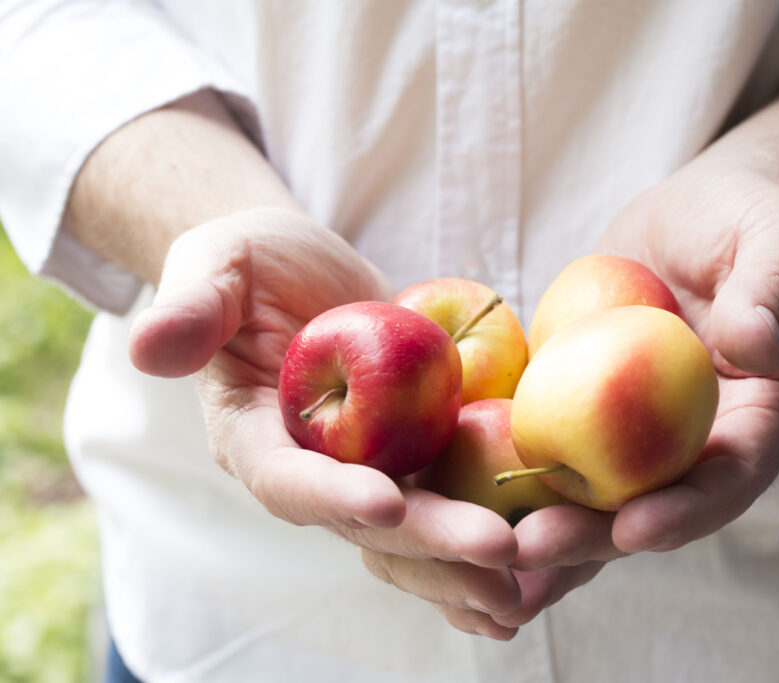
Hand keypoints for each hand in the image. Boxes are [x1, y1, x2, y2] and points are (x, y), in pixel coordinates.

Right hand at [128, 207, 521, 637]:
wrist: (305, 273)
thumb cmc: (253, 263)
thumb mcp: (217, 264)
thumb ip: (192, 304)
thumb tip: (149, 345)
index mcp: (254, 438)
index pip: (287, 480)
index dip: (332, 495)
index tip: (385, 501)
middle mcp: (314, 472)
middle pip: (370, 526)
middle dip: (432, 542)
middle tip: (499, 552)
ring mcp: (369, 472)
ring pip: (417, 537)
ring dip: (470, 564)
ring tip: (531, 588)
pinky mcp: (417, 459)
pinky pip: (453, 507)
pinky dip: (488, 544)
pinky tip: (544, 569)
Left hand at [483, 152, 778, 630]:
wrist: (705, 208)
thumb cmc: (753, 217)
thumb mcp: (778, 240)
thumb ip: (772, 290)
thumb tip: (760, 348)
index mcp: (760, 418)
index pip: (730, 479)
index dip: (685, 513)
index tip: (633, 531)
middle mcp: (698, 440)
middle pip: (649, 505)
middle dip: (591, 537)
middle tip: (528, 547)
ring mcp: (640, 431)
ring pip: (593, 493)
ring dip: (542, 524)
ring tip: (482, 551)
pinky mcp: (589, 406)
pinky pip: (553, 443)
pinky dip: (511, 471)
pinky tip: (454, 494)